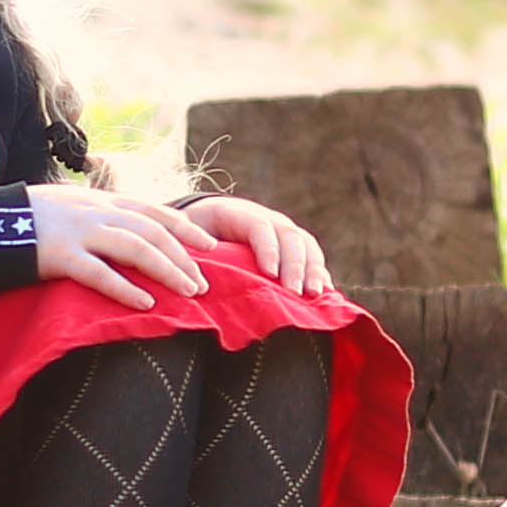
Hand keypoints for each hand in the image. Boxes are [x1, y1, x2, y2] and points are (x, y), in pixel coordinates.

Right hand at [28, 182, 217, 310]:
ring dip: (167, 270)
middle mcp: (96, 212)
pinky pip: (100, 274)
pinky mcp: (61, 255)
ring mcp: (79, 232)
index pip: (154, 211)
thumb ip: (100, 216)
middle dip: (183, 256)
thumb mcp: (71, 206)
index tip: (210, 244)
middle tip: (203, 282)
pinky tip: (146, 304)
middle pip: (152, 231)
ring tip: (188, 292)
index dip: (185, 227)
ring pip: (136, 248)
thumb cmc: (31, 219)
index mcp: (101, 201)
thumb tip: (129, 234)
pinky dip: (125, 289)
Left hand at [180, 193, 331, 294]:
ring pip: (305, 244)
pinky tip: (324, 293)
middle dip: (295, 264)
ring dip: (313, 269)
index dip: (267, 249)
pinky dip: (319, 272)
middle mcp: (264, 218)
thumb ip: (187, 248)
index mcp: (234, 212)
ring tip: (314, 294)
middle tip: (295, 292)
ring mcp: (281, 230)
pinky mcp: (291, 246)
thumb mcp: (182, 236)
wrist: (201, 223)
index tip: (269, 274)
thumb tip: (190, 275)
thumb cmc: (188, 235)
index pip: (259, 227)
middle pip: (288, 235)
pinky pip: (311, 255)